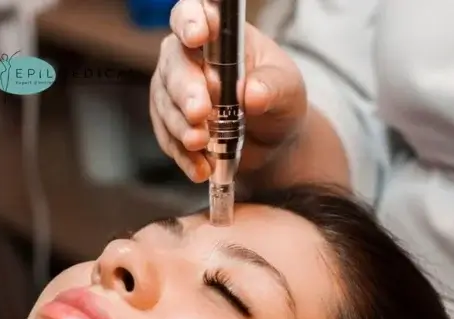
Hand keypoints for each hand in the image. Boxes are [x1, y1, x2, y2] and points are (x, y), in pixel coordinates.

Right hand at [150, 0, 307, 182]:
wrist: (273, 140)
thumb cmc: (278, 100)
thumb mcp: (288, 90)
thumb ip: (272, 87)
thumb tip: (252, 94)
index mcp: (219, 36)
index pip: (194, 13)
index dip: (190, 20)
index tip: (198, 36)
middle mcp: (190, 58)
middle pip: (174, 65)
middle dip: (185, 91)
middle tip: (200, 113)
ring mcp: (175, 91)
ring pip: (165, 104)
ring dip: (181, 127)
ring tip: (202, 146)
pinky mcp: (171, 123)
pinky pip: (167, 138)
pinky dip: (183, 155)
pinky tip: (201, 169)